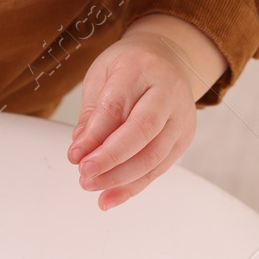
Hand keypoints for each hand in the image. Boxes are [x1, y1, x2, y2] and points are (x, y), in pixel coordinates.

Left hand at [67, 14, 225, 209]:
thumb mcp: (101, 76)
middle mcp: (168, 92)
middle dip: (110, 158)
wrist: (168, 60)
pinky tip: (109, 198)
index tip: (74, 155)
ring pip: (154, 155)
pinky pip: (158, 169)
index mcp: (141, 68)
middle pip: (142, 131)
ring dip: (119, 178)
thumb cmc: (129, 68)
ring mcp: (180, 117)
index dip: (95, 135)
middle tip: (84, 174)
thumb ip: (92, 112)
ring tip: (91, 186)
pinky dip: (132, 187)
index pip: (118, 105)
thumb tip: (80, 148)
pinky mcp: (183, 138)